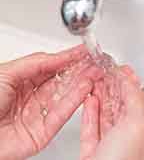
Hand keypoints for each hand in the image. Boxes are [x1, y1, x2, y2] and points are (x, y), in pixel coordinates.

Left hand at [0, 45, 102, 159]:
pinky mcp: (44, 132)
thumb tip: (58, 56)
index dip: (69, 58)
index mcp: (24, 81)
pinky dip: (75, 100)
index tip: (84, 50)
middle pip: (62, 81)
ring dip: (82, 83)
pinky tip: (85, 88)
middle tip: (95, 61)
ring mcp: (40, 114)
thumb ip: (36, 62)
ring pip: (65, 96)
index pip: (52, 67)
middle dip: (80, 70)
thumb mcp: (7, 72)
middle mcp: (34, 97)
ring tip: (95, 72)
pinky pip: (62, 114)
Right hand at [79, 66, 143, 159]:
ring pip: (107, 119)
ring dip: (102, 98)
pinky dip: (90, 113)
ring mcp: (111, 152)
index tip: (126, 73)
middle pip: (124, 112)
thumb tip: (130, 81)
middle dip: (116, 89)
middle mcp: (132, 149)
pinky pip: (91, 130)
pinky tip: (90, 100)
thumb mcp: (136, 128)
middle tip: (110, 72)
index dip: (134, 88)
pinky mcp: (93, 155)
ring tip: (98, 80)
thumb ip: (135, 101)